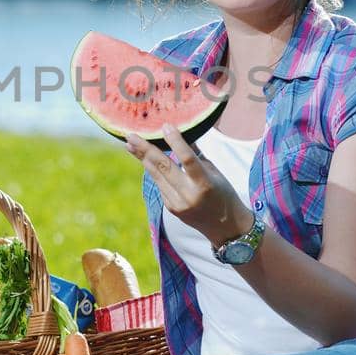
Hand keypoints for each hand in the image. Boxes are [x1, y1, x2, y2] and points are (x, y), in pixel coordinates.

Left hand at [126, 124, 253, 246]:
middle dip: (145, 150)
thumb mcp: (215, 173)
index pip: (188, 159)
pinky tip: (145, 159)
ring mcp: (177, 204)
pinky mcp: (171, 208)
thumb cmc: (223, 194)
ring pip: (157, 176)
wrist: (225, 227)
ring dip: (143, 159)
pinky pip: (160, 185)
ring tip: (130, 144)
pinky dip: (153, 171)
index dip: (176, 142)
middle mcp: (188, 195)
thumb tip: (181, 135)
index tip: (166, 126)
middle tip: (131, 136)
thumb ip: (196, 157)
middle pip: (164, 167)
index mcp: (205, 184)